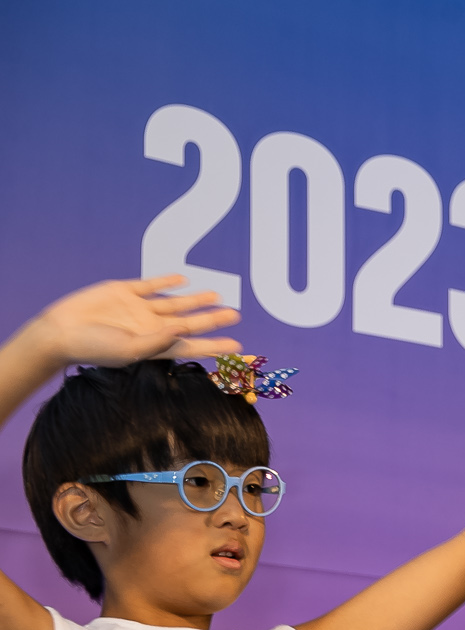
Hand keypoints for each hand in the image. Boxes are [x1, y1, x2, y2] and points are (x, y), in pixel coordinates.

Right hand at [21, 275, 240, 369]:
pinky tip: (182, 280)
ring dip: (195, 299)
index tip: (238, 346)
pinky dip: (166, 282)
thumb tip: (182, 330)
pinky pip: (150, 285)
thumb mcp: (129, 349)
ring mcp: (138, 309)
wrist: (61, 331)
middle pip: (190, 322)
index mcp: (156, 345)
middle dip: (212, 319)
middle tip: (236, 315)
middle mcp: (151, 327)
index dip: (215, 345)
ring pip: (174, 303)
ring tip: (217, 296)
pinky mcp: (124, 292)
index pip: (193, 345)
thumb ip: (158, 340)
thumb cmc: (94, 348)